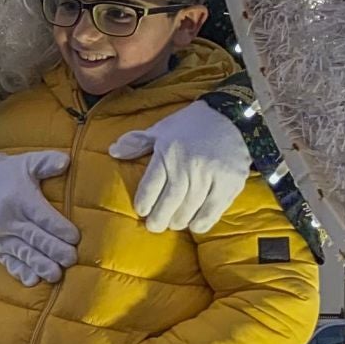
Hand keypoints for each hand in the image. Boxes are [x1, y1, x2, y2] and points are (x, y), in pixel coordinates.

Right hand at [0, 150, 77, 286]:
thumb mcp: (28, 162)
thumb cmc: (11, 174)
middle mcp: (9, 219)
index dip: (58, 227)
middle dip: (53, 250)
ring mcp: (2, 235)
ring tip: (55, 275)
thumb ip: (48, 161)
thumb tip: (66, 161)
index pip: (42, 216)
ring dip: (39, 265)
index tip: (75, 237)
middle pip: (34, 237)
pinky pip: (8, 261)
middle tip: (71, 259)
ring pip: (23, 252)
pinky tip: (32, 281)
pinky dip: (20, 272)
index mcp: (20, 199)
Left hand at [110, 99, 249, 234]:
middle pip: (169, 202)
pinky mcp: (229, 183)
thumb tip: (113, 151)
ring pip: (189, 209)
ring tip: (173, 224)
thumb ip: (137, 142)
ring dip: (179, 221)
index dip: (143, 203)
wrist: (231, 117)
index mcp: (167, 154)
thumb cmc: (191, 125)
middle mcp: (186, 166)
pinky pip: (212, 210)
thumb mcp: (161, 129)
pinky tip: (194, 225)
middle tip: (154, 226)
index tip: (141, 211)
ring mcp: (209, 176)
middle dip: (159, 219)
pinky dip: (202, 222)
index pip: (150, 187)